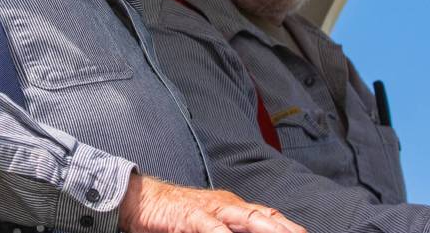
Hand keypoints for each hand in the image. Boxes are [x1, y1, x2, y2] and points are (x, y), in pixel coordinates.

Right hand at [118, 173, 305, 232]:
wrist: (141, 199)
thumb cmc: (175, 215)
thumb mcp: (207, 224)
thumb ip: (227, 230)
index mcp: (232, 208)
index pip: (267, 217)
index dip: (288, 227)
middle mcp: (226, 205)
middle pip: (264, 218)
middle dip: (286, 230)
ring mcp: (210, 209)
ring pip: (246, 219)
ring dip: (268, 230)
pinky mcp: (191, 216)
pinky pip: (212, 228)